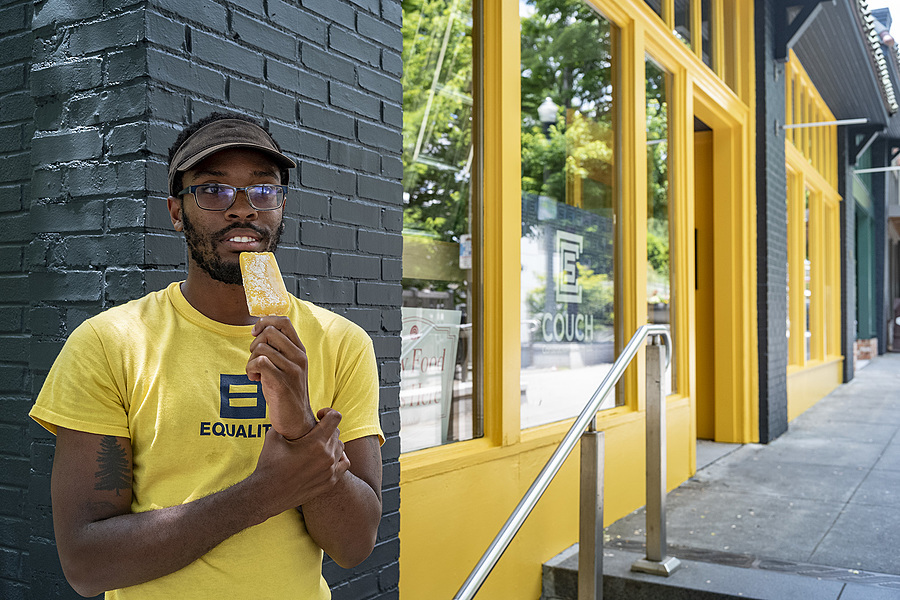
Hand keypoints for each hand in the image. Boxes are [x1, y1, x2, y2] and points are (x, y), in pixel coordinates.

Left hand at [246, 316, 315, 439]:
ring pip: (261, 348)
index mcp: (300, 350)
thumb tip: (260, 329)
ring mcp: (292, 370)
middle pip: (269, 332)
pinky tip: (255, 379)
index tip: (256, 333)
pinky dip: (250, 369)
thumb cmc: (287, 392)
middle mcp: (299, 357)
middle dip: (255, 344)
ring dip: (250, 360)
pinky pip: (259, 362)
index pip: (284, 321)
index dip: (265, 322)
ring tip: (256, 373)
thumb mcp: (287, 366)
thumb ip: (279, 349)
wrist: (296, 421)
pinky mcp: (282, 383)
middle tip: (256, 360)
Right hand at [251, 408, 350, 517]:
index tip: (318, 415)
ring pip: (340, 447)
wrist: (267, 494)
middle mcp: (327, 456)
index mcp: (315, 442)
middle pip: (336, 432)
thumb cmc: (269, 464)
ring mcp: (330, 470)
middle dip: (326, 428)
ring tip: (317, 445)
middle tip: (312, 432)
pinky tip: (327, 457)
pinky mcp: (330, 482)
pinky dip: (339, 457)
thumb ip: (288, 422)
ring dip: (331, 443)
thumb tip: (292, 412)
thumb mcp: (274, 435)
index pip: (335, 418)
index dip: (328, 412)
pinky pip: (344, 464)